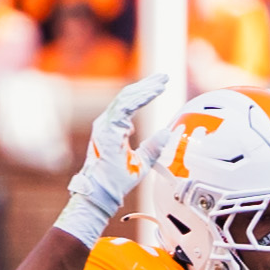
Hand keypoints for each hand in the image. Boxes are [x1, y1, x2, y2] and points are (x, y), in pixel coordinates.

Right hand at [70, 74, 166, 218]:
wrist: (102, 193)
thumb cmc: (117, 180)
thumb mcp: (142, 161)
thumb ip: (153, 147)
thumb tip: (166, 132)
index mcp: (114, 128)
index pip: (130, 104)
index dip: (146, 93)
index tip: (162, 85)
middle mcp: (107, 123)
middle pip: (128, 97)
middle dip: (148, 85)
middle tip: (165, 77)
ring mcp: (105, 126)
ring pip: (126, 99)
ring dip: (145, 89)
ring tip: (161, 82)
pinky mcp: (106, 130)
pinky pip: (124, 109)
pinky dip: (139, 99)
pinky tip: (152, 93)